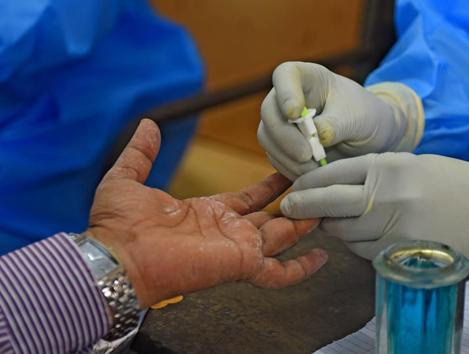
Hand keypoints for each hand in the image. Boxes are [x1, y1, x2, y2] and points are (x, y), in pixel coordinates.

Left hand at [87, 119, 327, 306]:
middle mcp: (229, 231)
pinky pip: (279, 273)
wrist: (117, 256)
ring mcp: (237, 248)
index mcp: (209, 212)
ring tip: (329, 202)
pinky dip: (300, 268)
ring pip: (283, 237)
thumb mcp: (128, 177)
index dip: (270, 186)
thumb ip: (142, 152)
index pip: (250, 198)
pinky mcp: (241, 263)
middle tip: (319, 184)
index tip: (289, 170)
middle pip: (272, 217)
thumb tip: (149, 124)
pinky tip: (321, 257)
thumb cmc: (117, 225)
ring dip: (305, 221)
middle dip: (295, 201)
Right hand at [257, 61, 422, 179]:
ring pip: (268, 138)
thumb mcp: (359, 118)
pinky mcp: (282, 147)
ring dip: (288, 157)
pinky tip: (312, 175)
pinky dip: (291, 169)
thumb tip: (316, 135)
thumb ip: (336, 125)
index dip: (285, 94)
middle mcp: (288, 98)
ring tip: (316, 169)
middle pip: (269, 112)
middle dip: (285, 136)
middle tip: (307, 155)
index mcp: (307, 78)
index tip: (295, 114)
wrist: (371, 140)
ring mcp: (281, 123)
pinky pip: (276, 158)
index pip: (285, 75)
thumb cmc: (366, 117)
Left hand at [280, 153, 468, 264]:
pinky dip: (355, 244)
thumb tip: (328, 186)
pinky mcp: (403, 254)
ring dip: (332, 227)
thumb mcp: (406, 163)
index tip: (293, 188)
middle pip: (329, 205)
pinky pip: (363, 252)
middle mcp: (387, 197)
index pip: (331, 174)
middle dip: (302, 207)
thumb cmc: (449, 180)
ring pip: (343, 233)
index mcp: (388, 167)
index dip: (307, 182)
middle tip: (289, 209)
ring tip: (336, 220)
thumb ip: (368, 174)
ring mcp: (394, 228)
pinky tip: (364, 233)